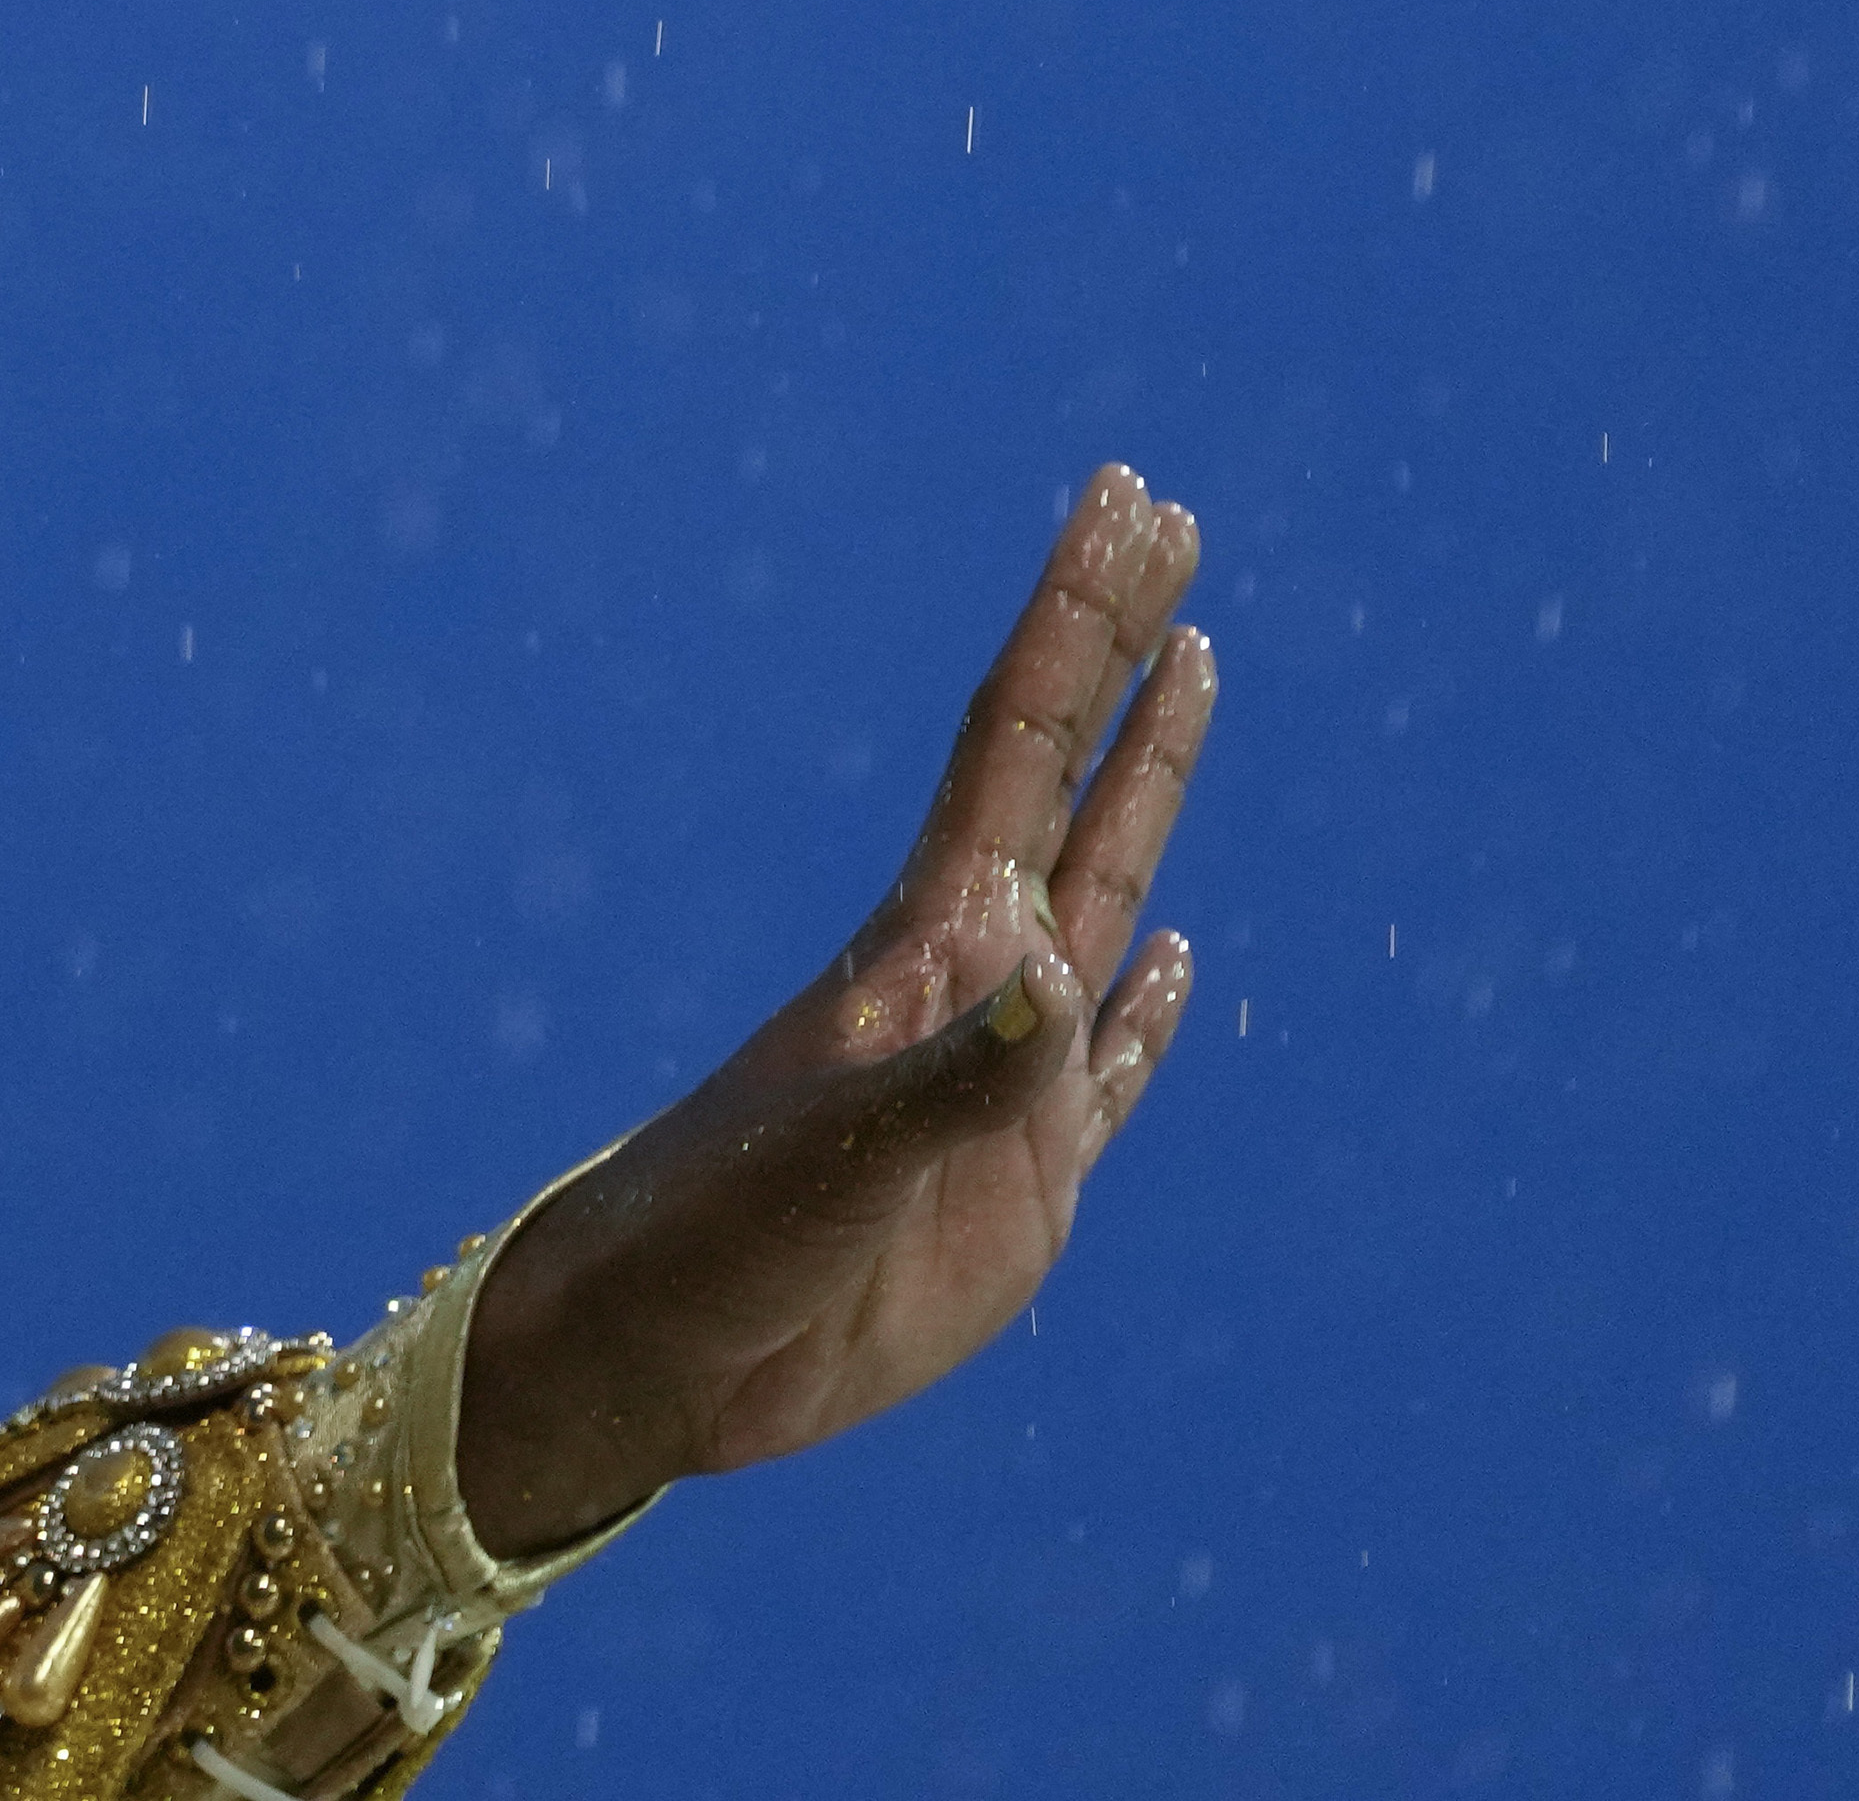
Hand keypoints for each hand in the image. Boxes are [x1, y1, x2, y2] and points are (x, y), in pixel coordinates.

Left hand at [451, 462, 1215, 1555]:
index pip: (1019, 740)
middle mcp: (972, 981)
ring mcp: (1001, 1075)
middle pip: (1067, 774)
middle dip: (1119, 647)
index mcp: (927, 945)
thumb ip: (959, 1081)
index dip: (1078, 619)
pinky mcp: (1021, 1181)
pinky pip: (1107, 1070)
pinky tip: (1176, 960)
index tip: (1129, 502)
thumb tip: (1064, 970)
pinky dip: (1149, 1013)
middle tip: (1169, 521)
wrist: (664, 1357)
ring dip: (1148, 779)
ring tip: (1194, 670)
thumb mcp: (841, 1162)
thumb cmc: (721, 1244)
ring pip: (1102, 890)